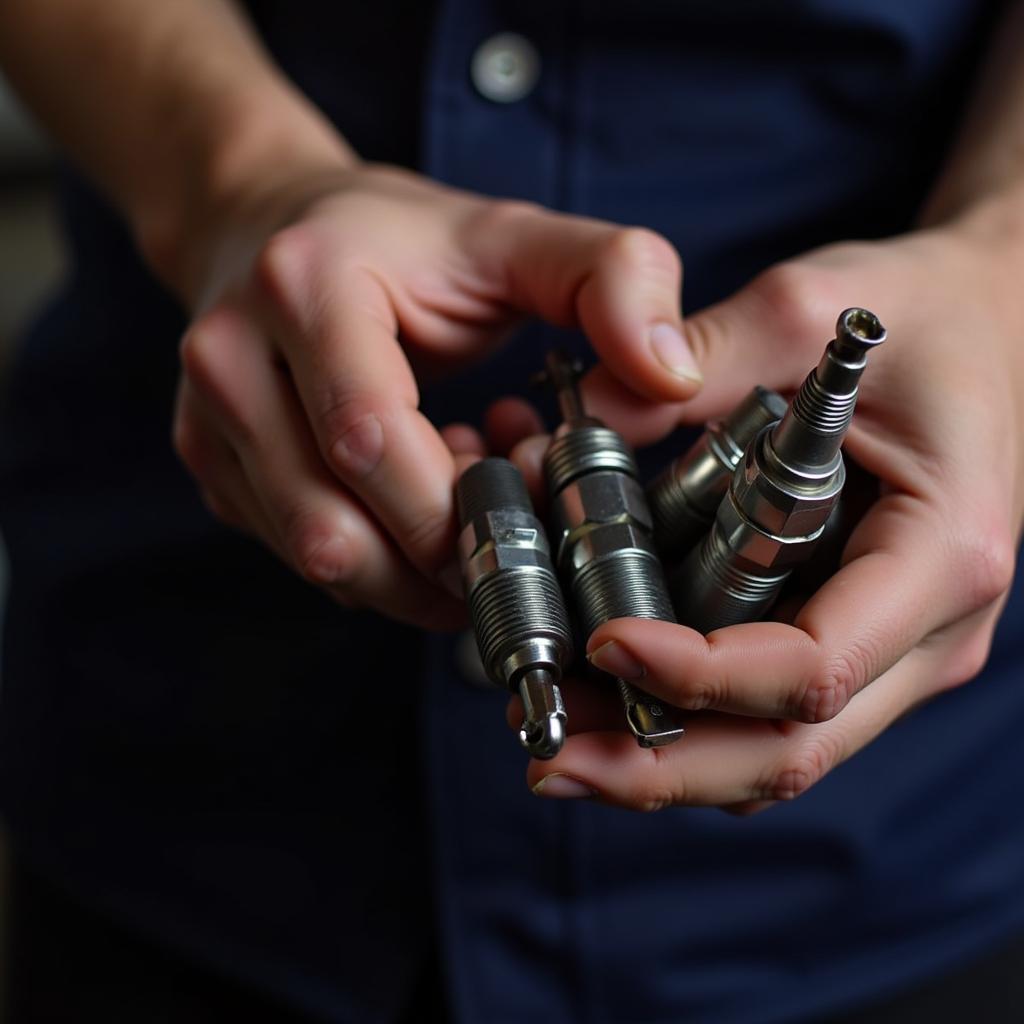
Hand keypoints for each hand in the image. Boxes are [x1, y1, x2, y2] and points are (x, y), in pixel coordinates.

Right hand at [171, 163, 702, 627]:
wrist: (271, 228)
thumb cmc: (402, 243)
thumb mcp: (514, 236)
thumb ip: (613, 279)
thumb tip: (670, 377)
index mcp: (306, 290)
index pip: (372, 444)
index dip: (456, 512)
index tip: (530, 524)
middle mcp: (233, 362)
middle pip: (334, 527)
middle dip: (439, 564)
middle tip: (508, 538)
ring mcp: (207, 422)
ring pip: (316, 558)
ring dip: (408, 568)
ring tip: (461, 508)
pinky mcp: (210, 467)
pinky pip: (302, 553)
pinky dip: (374, 555)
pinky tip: (412, 502)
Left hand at [522, 223, 1022, 811]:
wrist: (991, 325)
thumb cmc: (918, 317)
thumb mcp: (803, 308)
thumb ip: (695, 360)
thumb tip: (584, 415)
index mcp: (937, 554)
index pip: (814, 668)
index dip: (698, 677)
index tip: (601, 643)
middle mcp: (928, 632)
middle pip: (789, 751)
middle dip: (659, 767)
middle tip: (547, 759)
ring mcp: (898, 651)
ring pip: (775, 754)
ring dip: (661, 761)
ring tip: (557, 743)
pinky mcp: (860, 644)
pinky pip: (770, 719)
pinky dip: (688, 726)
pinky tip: (609, 706)